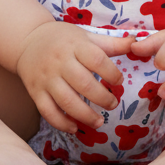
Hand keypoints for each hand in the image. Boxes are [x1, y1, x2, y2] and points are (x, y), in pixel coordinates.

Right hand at [16, 22, 133, 133]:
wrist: (27, 40)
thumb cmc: (63, 39)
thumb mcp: (86, 36)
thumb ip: (111, 44)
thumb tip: (137, 43)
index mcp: (75, 45)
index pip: (97, 60)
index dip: (112, 73)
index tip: (118, 81)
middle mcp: (60, 61)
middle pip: (84, 84)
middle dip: (102, 98)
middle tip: (113, 104)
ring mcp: (46, 78)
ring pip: (66, 101)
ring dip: (85, 115)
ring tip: (99, 122)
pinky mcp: (35, 91)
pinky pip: (48, 111)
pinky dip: (61, 123)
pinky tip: (75, 128)